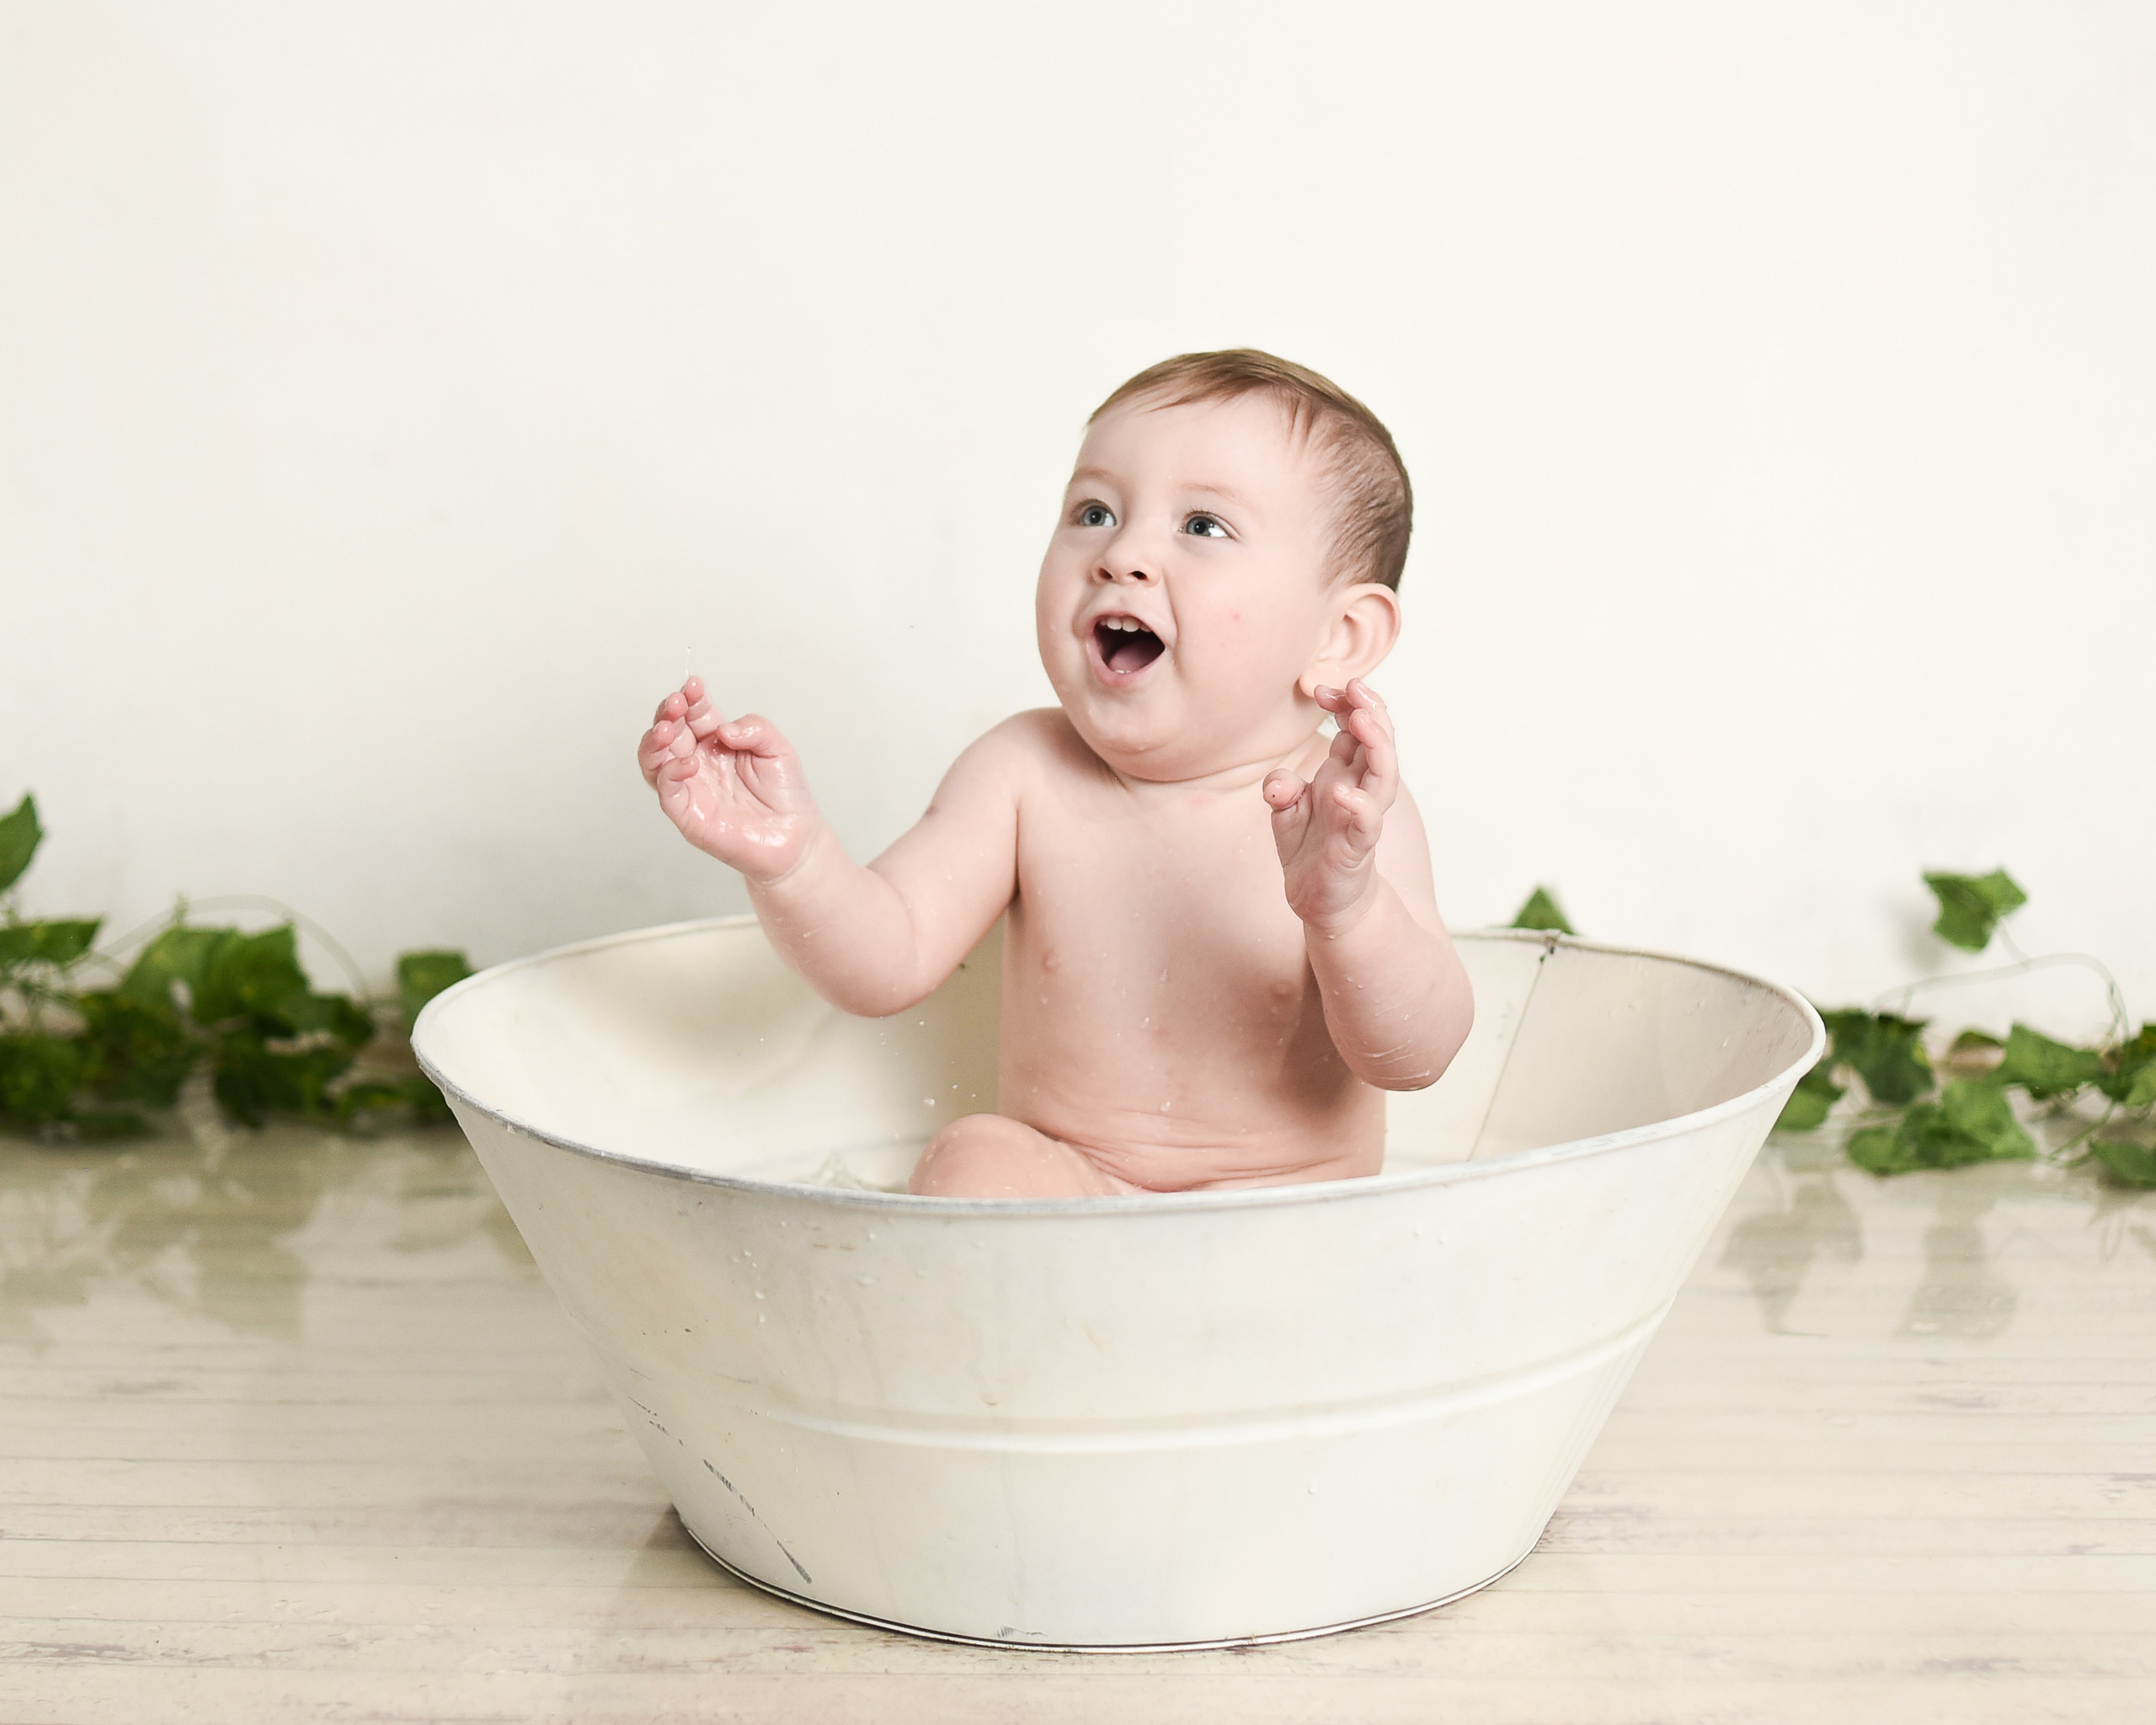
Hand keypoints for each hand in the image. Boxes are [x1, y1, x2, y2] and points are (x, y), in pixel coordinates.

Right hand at [636, 677, 821, 881]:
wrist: (795, 838)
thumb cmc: (786, 796)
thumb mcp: (778, 749)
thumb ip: (755, 729)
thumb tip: (722, 729)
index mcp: (717, 742)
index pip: (694, 714)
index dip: (691, 699)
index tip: (694, 686)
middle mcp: (698, 761)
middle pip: (669, 731)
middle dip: (668, 713)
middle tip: (677, 703)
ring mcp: (690, 787)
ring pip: (654, 760)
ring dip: (654, 740)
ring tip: (667, 728)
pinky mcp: (688, 814)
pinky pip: (666, 791)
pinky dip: (670, 773)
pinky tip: (688, 763)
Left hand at [1262, 679, 1397, 935]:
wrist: (1320, 899)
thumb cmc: (1308, 847)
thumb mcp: (1285, 811)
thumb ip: (1280, 788)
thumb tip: (1279, 782)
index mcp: (1344, 772)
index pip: (1354, 729)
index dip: (1344, 705)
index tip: (1321, 688)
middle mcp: (1359, 788)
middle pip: (1378, 741)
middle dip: (1370, 710)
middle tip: (1355, 687)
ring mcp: (1363, 815)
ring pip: (1383, 774)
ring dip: (1376, 744)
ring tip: (1361, 719)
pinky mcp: (1358, 846)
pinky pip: (1367, 822)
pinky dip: (1359, 805)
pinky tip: (1344, 791)